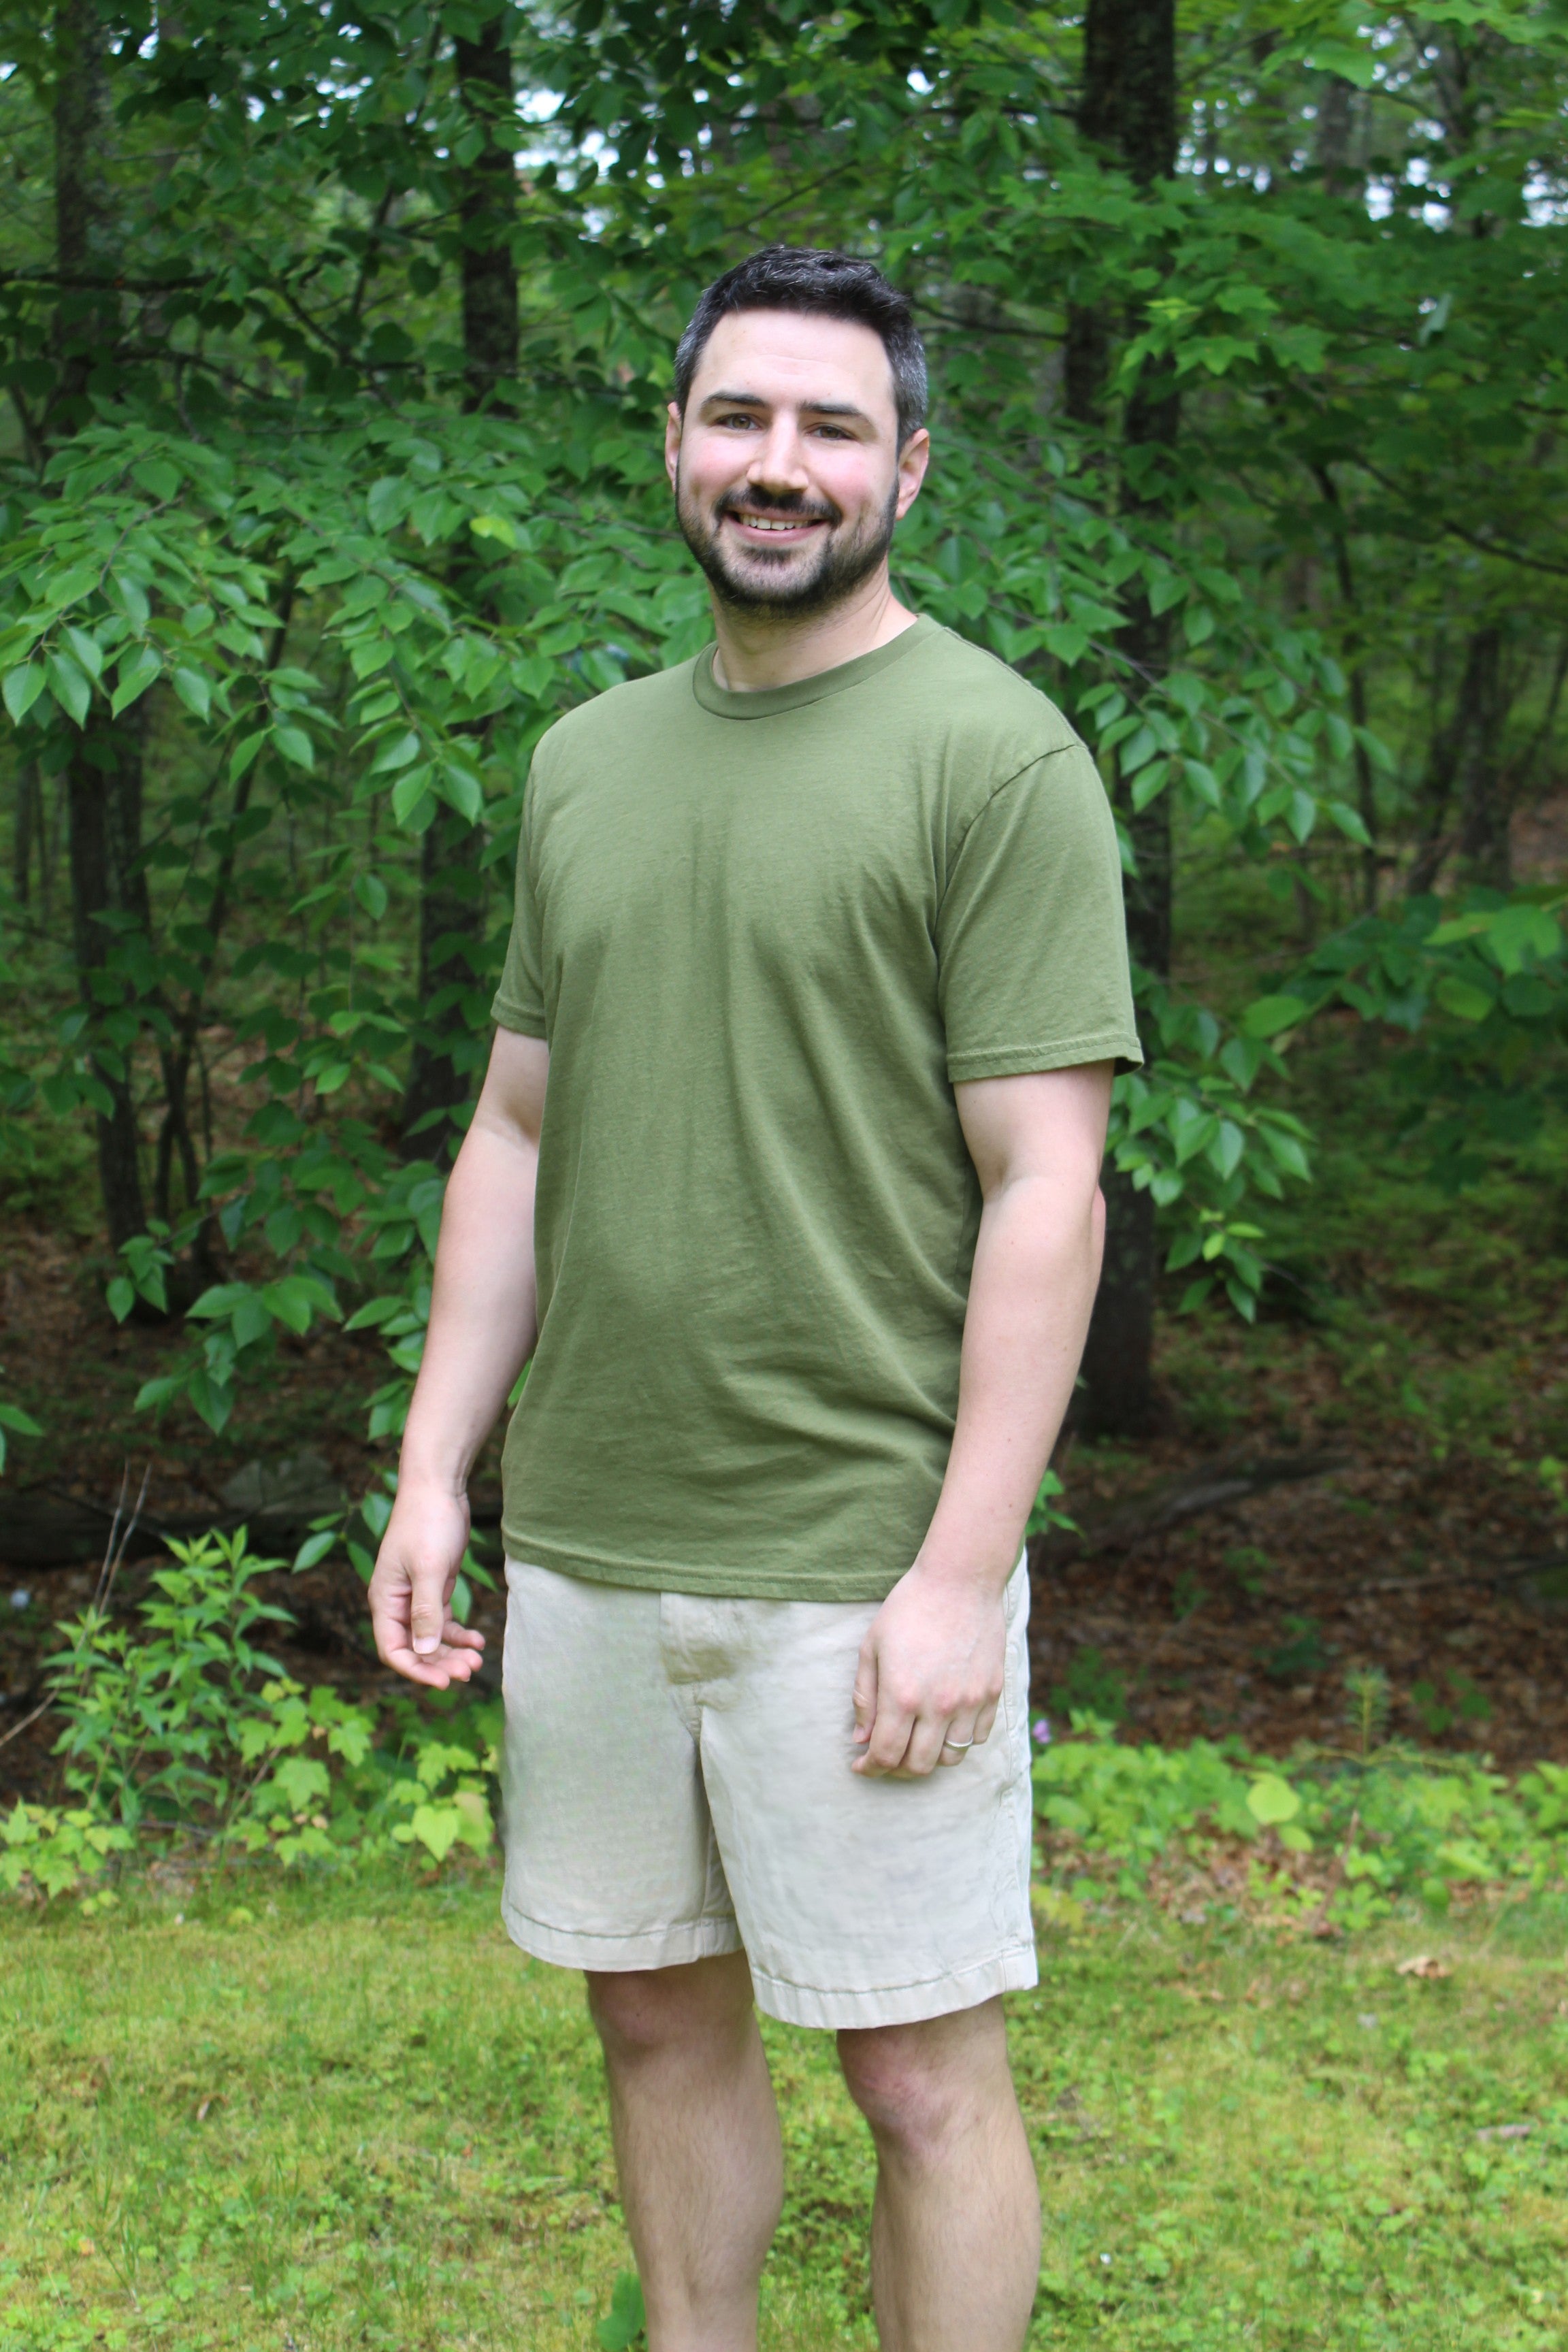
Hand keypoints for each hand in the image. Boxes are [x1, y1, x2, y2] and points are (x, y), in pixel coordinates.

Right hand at [368, 1478, 486, 1688]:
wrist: (439, 1487)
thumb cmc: (427, 1523)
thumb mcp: (429, 1570)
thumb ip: (425, 1612)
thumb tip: (422, 1653)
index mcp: (385, 1601)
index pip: (393, 1650)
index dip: (416, 1670)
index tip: (443, 1682)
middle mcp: (397, 1603)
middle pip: (415, 1648)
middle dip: (440, 1663)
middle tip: (470, 1671)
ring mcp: (416, 1596)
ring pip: (431, 1637)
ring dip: (452, 1651)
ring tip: (478, 1660)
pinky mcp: (435, 1587)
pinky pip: (444, 1621)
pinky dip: (459, 1633)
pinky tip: (478, 1640)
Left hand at [851, 1561, 1006, 1778]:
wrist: (960, 1580)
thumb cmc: (909, 1608)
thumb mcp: (872, 1648)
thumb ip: (865, 1698)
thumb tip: (861, 1740)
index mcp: (902, 1695)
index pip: (886, 1754)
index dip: (871, 1768)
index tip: (862, 1766)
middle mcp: (938, 1705)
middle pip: (919, 1765)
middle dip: (896, 1769)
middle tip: (886, 1758)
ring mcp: (969, 1701)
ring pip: (951, 1757)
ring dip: (929, 1758)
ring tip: (916, 1743)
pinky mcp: (991, 1693)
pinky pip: (977, 1737)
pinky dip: (958, 1741)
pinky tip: (943, 1726)